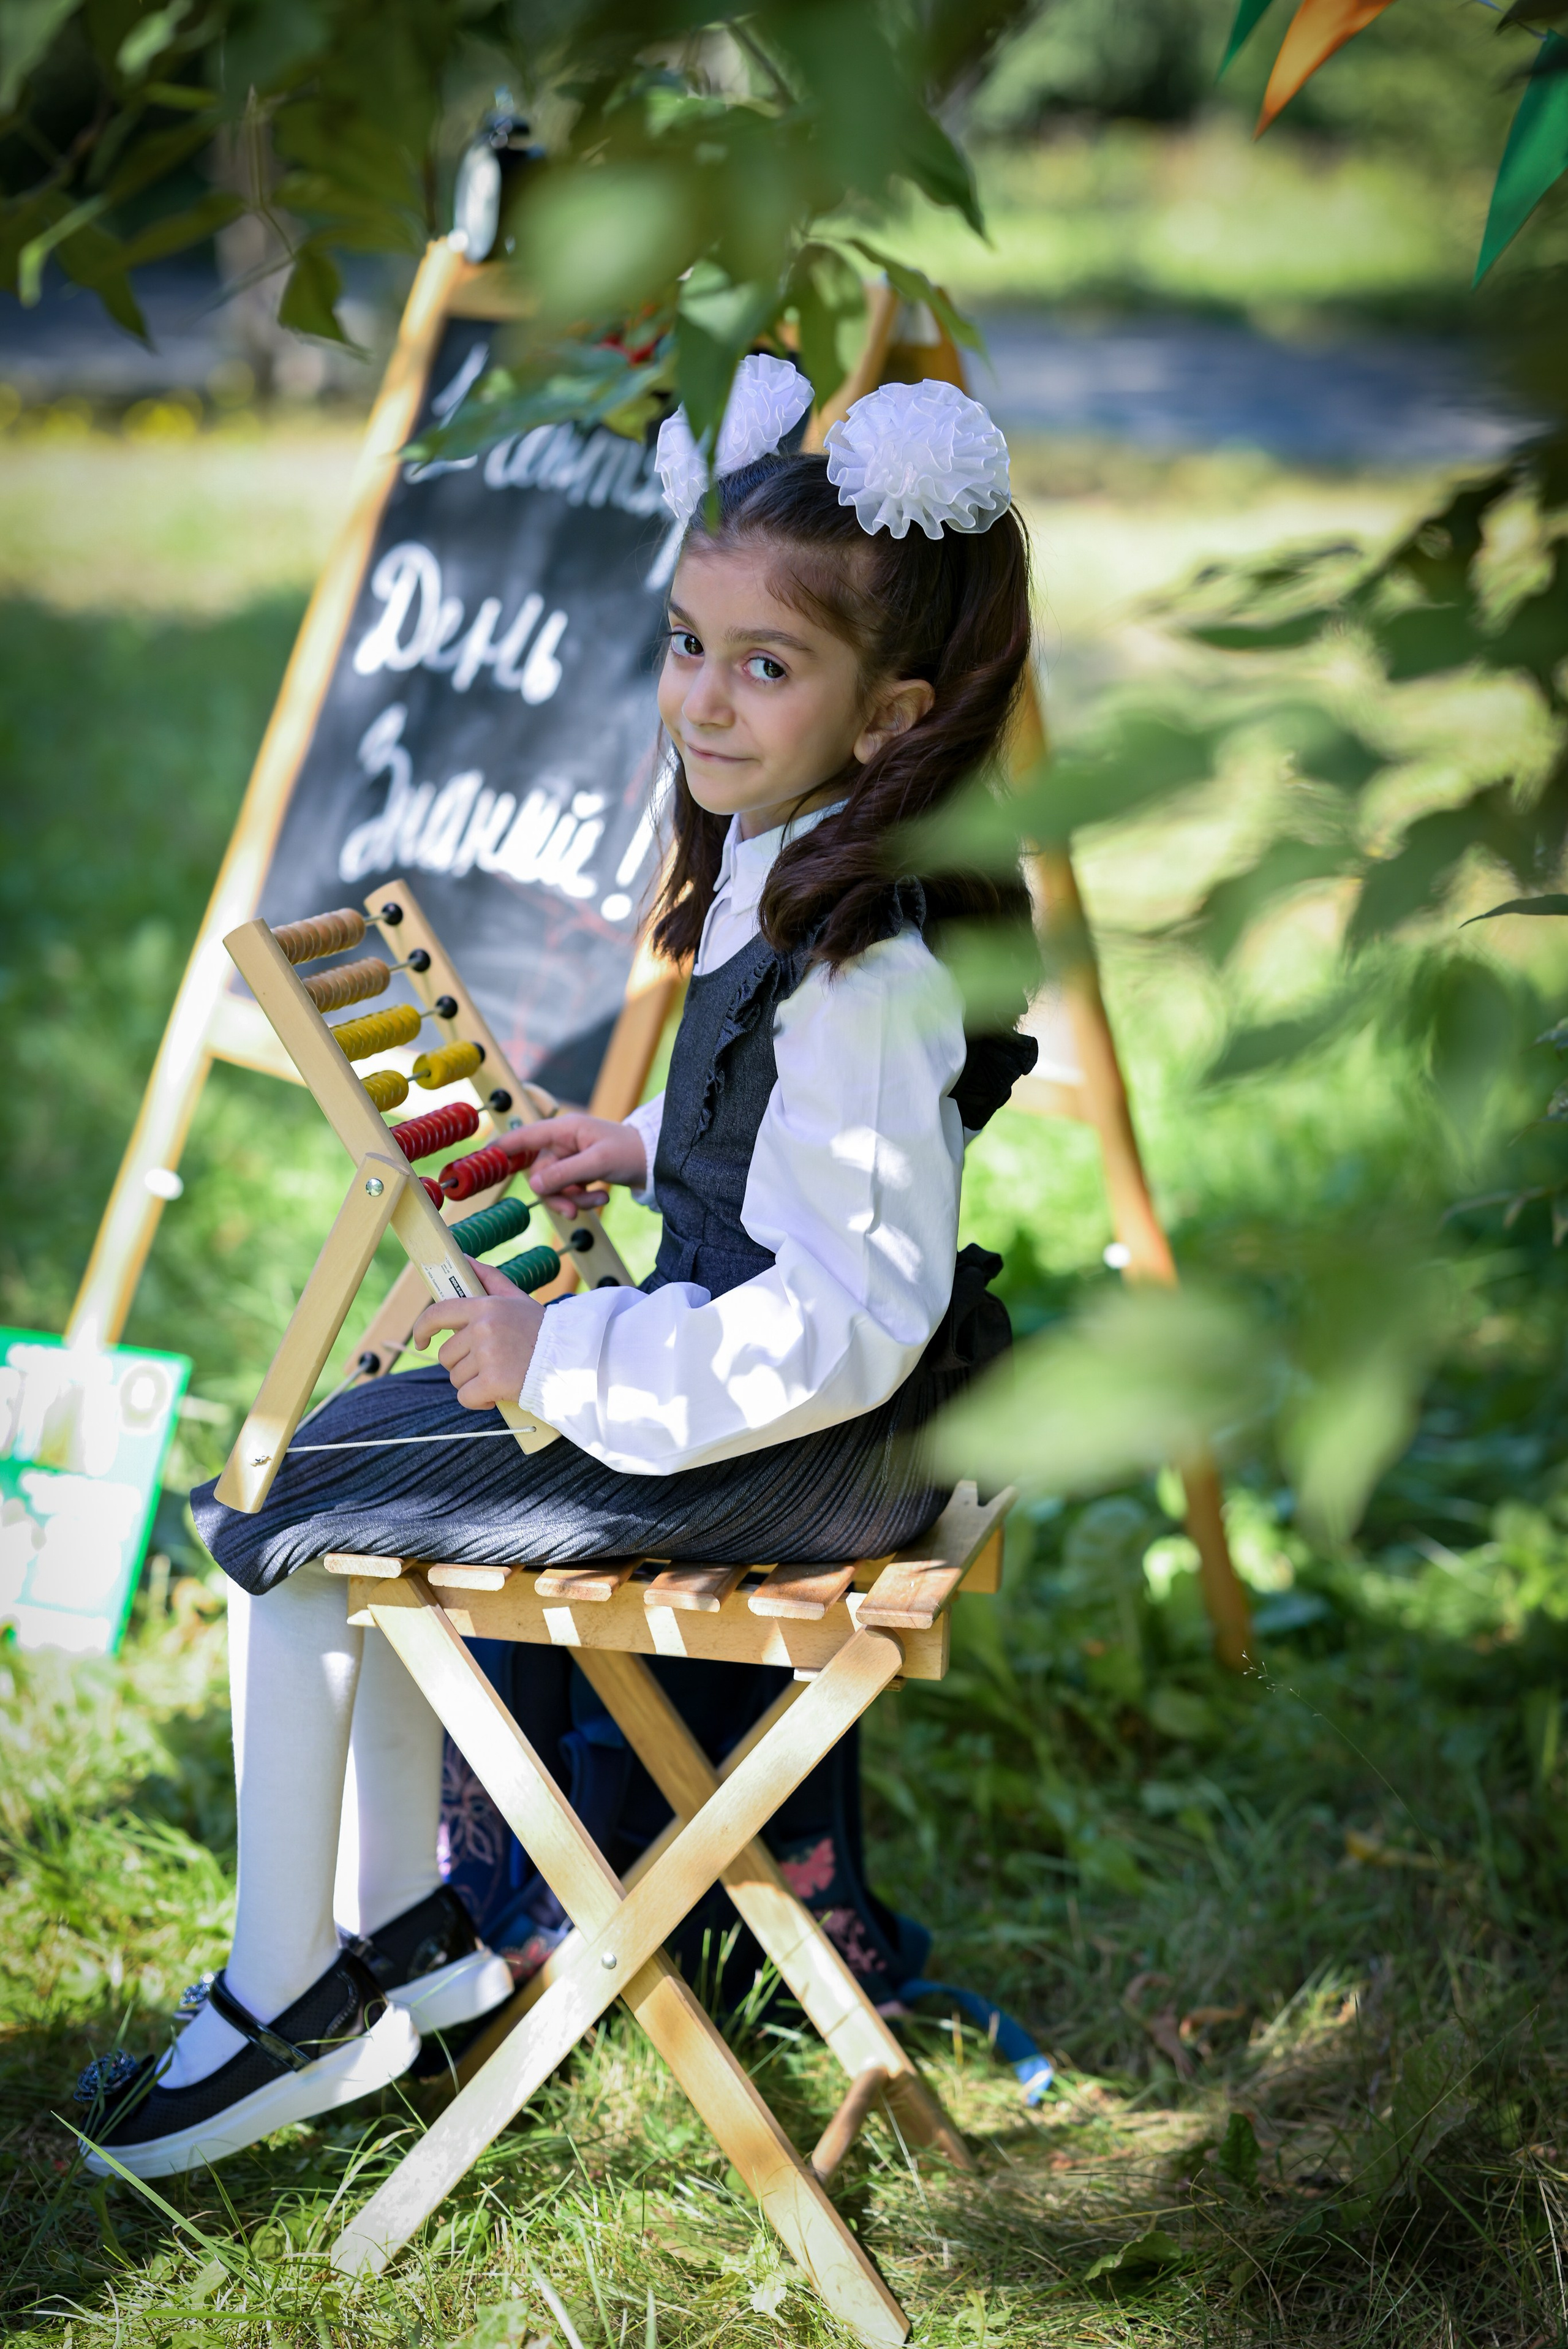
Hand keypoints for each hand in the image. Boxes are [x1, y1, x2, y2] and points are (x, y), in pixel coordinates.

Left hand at [411, 1258, 544, 1410]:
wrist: (571, 1360)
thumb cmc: (541, 1330)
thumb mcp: (516, 1298)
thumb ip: (488, 1277)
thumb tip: (462, 1258)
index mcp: (485, 1306)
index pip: (438, 1313)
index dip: (422, 1329)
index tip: (421, 1341)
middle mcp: (482, 1329)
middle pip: (446, 1354)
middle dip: (462, 1363)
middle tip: (489, 1363)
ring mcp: (487, 1356)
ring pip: (456, 1378)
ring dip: (473, 1382)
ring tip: (499, 1376)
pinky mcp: (492, 1383)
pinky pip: (466, 1397)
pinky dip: (478, 1401)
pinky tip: (496, 1394)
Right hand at [497, 1112, 646, 1210]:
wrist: (657, 1162)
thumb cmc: (630, 1152)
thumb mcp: (598, 1163)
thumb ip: (564, 1173)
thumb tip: (534, 1184)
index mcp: (564, 1129)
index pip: (522, 1137)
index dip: (500, 1149)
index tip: (480, 1160)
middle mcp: (564, 1142)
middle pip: (539, 1172)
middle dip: (555, 1193)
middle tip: (572, 1208)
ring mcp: (571, 1157)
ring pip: (554, 1185)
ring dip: (572, 1198)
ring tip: (596, 1201)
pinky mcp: (580, 1171)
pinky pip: (568, 1190)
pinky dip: (582, 1198)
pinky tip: (602, 1197)